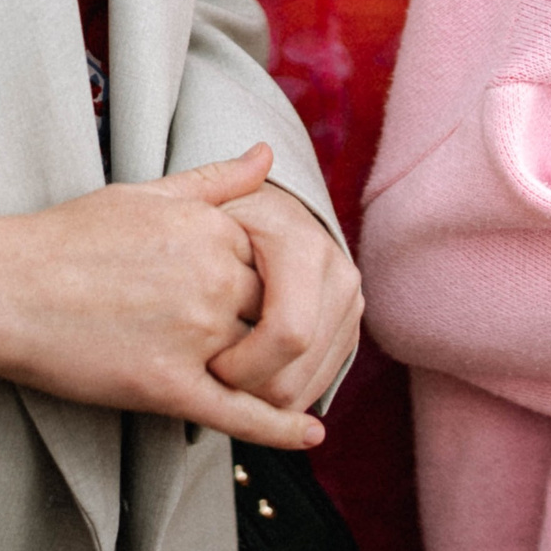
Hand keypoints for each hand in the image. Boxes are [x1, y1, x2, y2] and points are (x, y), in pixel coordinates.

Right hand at [0, 144, 326, 448]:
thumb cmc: (65, 238)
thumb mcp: (147, 193)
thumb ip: (216, 180)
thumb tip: (267, 155)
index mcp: (213, 230)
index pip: (283, 262)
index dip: (273, 284)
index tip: (261, 296)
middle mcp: (213, 279)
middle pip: (284, 311)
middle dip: (281, 329)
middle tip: (268, 343)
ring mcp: (193, 334)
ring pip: (267, 360)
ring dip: (277, 373)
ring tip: (279, 381)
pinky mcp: (165, 386)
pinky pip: (238, 411)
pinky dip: (279, 427)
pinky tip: (309, 434)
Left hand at [209, 182, 362, 414]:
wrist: (261, 229)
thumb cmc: (214, 218)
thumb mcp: (200, 201)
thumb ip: (218, 182)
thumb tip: (263, 153)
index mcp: (304, 244)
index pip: (287, 333)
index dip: (240, 366)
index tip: (202, 364)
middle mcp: (339, 274)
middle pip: (297, 369)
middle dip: (249, 389)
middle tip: (209, 377)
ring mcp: (350, 306)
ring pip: (308, 385)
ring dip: (265, 397)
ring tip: (226, 377)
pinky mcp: (349, 330)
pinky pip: (317, 384)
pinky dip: (283, 396)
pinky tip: (255, 386)